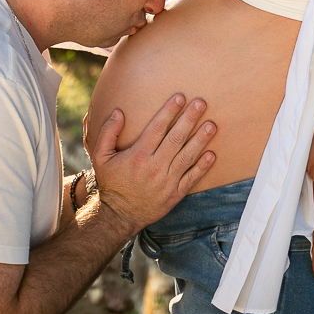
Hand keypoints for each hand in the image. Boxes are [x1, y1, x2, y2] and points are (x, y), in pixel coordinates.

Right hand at [90, 95, 215, 231]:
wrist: (119, 216)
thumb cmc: (111, 183)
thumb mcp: (101, 157)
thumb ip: (108, 133)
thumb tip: (119, 112)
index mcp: (138, 155)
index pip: (157, 128)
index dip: (169, 111)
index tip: (180, 97)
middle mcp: (154, 167)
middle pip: (175, 139)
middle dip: (189, 119)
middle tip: (201, 103)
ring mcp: (166, 181)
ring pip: (187, 157)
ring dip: (200, 140)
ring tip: (211, 125)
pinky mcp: (175, 194)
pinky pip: (191, 178)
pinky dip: (203, 167)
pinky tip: (212, 154)